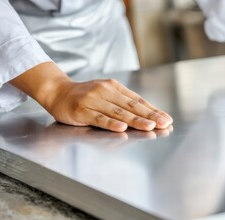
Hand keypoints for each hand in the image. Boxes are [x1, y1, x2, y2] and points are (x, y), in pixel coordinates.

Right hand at [11, 62, 172, 131]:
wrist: (57, 92)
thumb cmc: (85, 97)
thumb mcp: (106, 94)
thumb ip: (123, 103)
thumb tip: (148, 115)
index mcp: (114, 87)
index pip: (137, 100)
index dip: (153, 110)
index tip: (167, 119)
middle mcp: (105, 91)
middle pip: (131, 106)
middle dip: (149, 116)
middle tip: (164, 123)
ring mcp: (93, 100)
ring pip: (118, 112)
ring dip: (135, 120)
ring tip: (149, 126)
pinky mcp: (82, 110)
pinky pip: (99, 118)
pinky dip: (111, 123)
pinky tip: (122, 127)